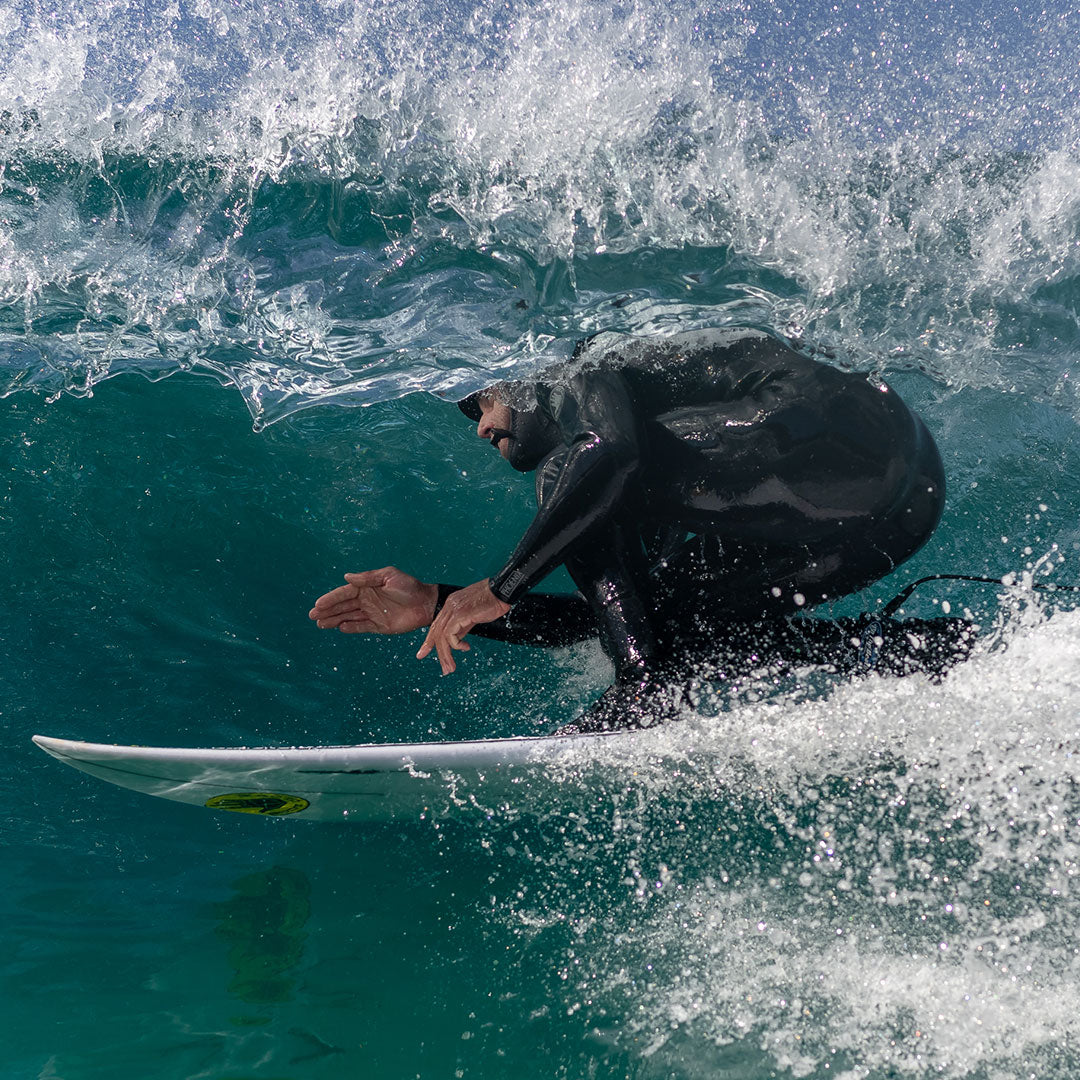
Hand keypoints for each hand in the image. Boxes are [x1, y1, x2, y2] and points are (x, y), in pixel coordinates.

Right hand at [309, 567, 437, 634]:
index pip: (345, 593)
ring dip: (334, 620)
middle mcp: (367, 600)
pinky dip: (351, 628)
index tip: (318, 604)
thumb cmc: (409, 587)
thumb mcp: (389, 576)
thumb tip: (347, 577)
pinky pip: (362, 627)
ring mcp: (372, 613)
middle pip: (343, 606)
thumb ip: (368, 578)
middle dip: (328, 610)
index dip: (331, 598)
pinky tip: (340, 628)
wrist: (426, 604)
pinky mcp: (379, 626)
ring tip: (320, 624)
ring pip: (349, 617)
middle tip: (312, 616)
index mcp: (367, 587)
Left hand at [416, 579, 510, 674]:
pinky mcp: (459, 614)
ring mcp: (453, 609)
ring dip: (446, 655)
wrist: (501, 591)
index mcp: (451, 605)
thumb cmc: (492, 602)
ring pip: (441, 636)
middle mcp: (449, 606)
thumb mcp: (473, 617)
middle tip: (443, 669)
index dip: (429, 641)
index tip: (424, 653)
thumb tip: (457, 641)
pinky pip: (450, 634)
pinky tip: (465, 648)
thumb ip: (463, 627)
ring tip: (451, 668)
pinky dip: (456, 645)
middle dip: (437, 652)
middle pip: (436, 632)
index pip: (436, 625)